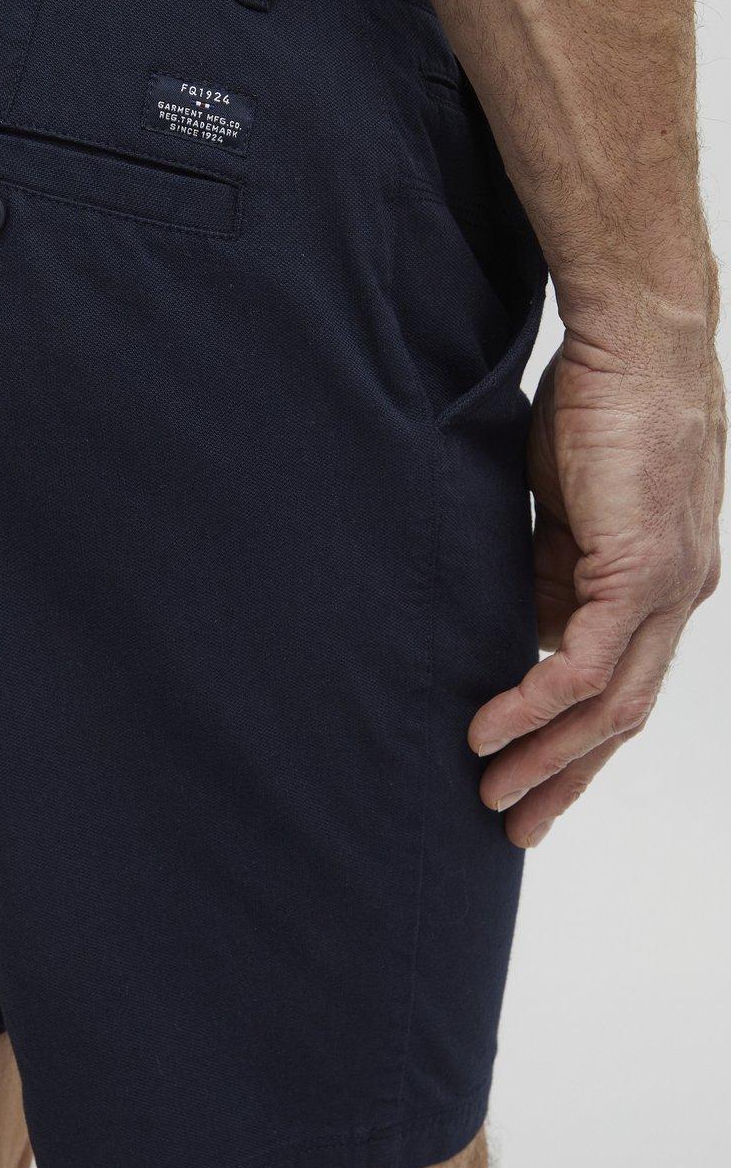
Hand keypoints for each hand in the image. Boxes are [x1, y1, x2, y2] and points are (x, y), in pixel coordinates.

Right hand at [470, 317, 724, 846]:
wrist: (635, 343)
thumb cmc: (597, 409)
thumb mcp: (563, 510)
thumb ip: (551, 570)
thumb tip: (523, 622)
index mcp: (656, 587)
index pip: (618, 685)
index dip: (573, 742)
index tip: (527, 776)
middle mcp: (674, 599)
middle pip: (623, 715)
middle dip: (566, 776)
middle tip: (517, 824)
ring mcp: (666, 588)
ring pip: (611, 704)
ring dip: (549, 756)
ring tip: (492, 793)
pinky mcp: (640, 568)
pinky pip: (587, 662)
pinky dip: (536, 702)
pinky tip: (492, 729)